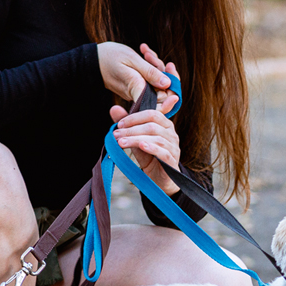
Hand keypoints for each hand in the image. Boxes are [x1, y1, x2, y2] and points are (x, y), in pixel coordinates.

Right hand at [98, 41, 175, 109]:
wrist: (90, 61)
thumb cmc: (109, 57)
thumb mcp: (131, 60)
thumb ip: (149, 72)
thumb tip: (167, 84)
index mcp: (137, 89)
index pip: (161, 102)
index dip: (172, 93)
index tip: (172, 74)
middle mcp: (139, 94)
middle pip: (163, 90)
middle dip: (164, 71)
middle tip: (153, 56)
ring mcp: (138, 91)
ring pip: (157, 81)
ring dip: (156, 65)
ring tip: (145, 52)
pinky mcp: (137, 86)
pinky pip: (150, 78)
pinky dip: (150, 65)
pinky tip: (144, 52)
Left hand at [106, 44, 181, 194]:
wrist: (162, 184)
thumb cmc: (149, 160)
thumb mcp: (133, 140)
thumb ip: (126, 125)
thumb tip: (113, 109)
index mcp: (163, 124)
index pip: (154, 108)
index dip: (144, 101)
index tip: (124, 108)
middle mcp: (170, 132)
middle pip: (154, 119)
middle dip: (133, 121)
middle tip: (117, 127)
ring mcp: (173, 146)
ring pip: (155, 134)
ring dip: (135, 136)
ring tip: (119, 140)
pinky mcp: (172, 161)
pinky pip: (162, 150)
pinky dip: (149, 147)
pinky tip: (138, 146)